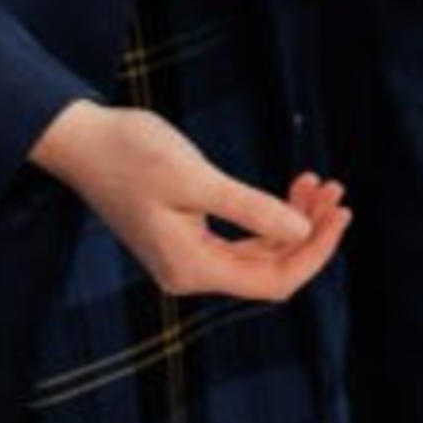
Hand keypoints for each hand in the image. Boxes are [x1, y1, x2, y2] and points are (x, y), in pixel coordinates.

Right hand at [27, 99, 349, 301]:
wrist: (81, 141)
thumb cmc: (132, 153)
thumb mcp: (196, 179)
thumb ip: (251, 209)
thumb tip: (302, 232)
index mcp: (192, 268)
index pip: (273, 281)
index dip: (315, 253)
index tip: (341, 213)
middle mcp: (190, 272)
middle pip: (271, 270)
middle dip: (310, 231)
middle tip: (336, 188)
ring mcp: (186, 257)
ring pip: (260, 252)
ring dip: (294, 221)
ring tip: (318, 182)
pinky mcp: (184, 236)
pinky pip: (242, 238)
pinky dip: (270, 216)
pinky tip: (292, 188)